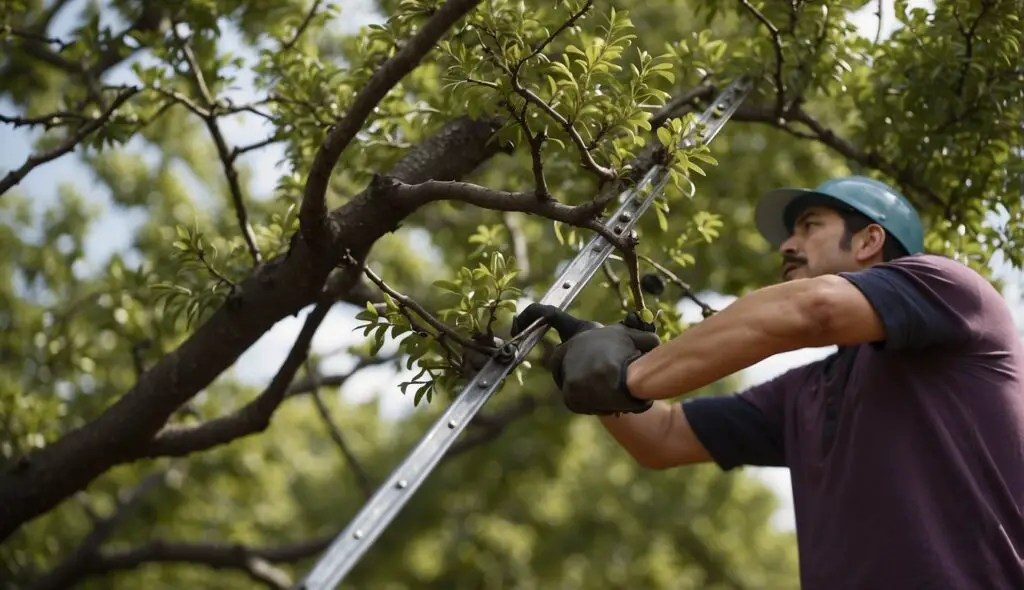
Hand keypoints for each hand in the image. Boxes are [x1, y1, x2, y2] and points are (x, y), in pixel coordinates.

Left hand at [510, 304, 660, 414]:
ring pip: (574, 386)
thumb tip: (651, 345)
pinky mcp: (569, 394)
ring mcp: (568, 370)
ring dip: (594, 391)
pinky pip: (579, 402)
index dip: (530, 315)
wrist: (635, 379)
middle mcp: (571, 347)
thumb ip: (639, 340)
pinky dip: (595, 403)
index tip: (516, 322)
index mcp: (583, 330)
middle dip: (579, 375)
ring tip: (614, 387)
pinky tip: (610, 400)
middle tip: (603, 378)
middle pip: (560, 364)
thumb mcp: (639, 340)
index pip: (548, 314)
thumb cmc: (639, 357)